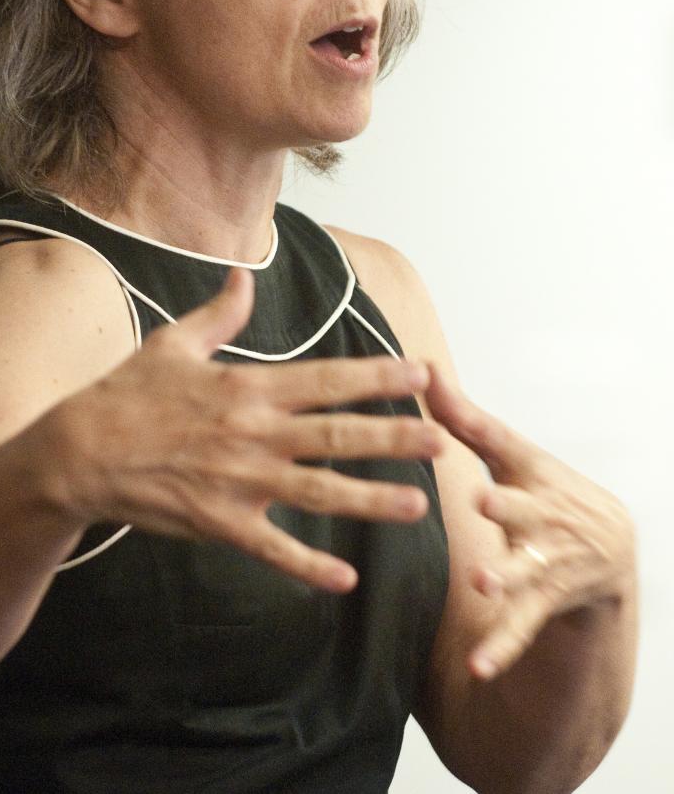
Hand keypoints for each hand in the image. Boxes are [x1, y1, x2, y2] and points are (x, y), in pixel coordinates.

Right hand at [40, 268, 443, 592]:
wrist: (79, 451)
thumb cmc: (126, 394)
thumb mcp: (172, 343)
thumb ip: (218, 313)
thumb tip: (241, 274)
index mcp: (247, 386)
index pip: (326, 379)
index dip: (376, 377)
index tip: (419, 374)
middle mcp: (253, 433)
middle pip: (337, 435)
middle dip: (393, 437)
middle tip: (442, 440)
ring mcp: (239, 481)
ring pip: (318, 491)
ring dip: (371, 500)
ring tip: (418, 505)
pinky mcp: (220, 522)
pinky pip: (272, 548)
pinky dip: (308, 565)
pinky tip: (344, 579)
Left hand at [424, 365, 635, 679]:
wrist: (610, 548)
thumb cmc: (544, 490)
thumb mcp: (512, 454)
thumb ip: (465, 417)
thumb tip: (422, 366)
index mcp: (532, 472)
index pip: (500, 442)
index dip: (471, 424)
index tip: (438, 404)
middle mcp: (543, 514)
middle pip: (523, 510)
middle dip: (507, 506)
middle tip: (486, 502)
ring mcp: (547, 560)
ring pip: (525, 570)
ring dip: (506, 575)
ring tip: (483, 582)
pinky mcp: (544, 602)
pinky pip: (520, 629)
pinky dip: (501, 648)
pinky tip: (479, 666)